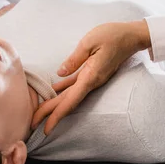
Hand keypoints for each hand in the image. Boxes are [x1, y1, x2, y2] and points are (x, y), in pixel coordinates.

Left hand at [31, 20, 150, 133]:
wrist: (132, 36)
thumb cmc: (112, 35)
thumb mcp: (89, 42)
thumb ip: (74, 59)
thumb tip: (59, 73)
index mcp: (91, 76)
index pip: (71, 100)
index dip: (57, 115)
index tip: (46, 128)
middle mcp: (92, 81)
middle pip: (68, 102)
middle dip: (50, 114)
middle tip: (32, 124)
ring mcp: (93, 78)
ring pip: (71, 95)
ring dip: (55, 104)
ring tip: (40, 113)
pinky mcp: (93, 73)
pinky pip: (76, 85)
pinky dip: (63, 90)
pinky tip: (54, 91)